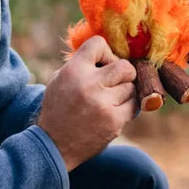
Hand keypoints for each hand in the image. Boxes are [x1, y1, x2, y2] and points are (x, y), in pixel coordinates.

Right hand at [37, 36, 137, 170]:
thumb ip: (80, 64)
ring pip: (132, 86)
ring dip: (125, 91)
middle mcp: (89, 84)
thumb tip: (108, 52)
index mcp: (73, 70)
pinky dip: (128, 106)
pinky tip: (115, 110)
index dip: (105, 52)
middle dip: (122, 73)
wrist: (54, 145)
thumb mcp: (59, 80)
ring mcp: (104, 104)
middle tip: (115, 81)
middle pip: (125, 66)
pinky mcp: (114, 121)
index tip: (102, 63)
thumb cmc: (58, 109)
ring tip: (111, 99)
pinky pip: (134, 105)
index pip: (99, 43)